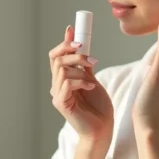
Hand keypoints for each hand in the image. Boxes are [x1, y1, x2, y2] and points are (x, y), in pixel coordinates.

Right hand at [50, 25, 114, 141]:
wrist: (103, 129)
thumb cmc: (98, 108)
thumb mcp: (92, 80)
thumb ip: (84, 65)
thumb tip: (81, 45)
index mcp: (63, 79)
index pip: (56, 56)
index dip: (63, 42)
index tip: (72, 29)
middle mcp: (57, 85)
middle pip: (57, 59)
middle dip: (74, 53)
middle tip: (90, 57)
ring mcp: (57, 95)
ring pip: (62, 69)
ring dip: (80, 68)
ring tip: (92, 77)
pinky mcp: (61, 103)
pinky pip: (66, 84)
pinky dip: (80, 81)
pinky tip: (91, 87)